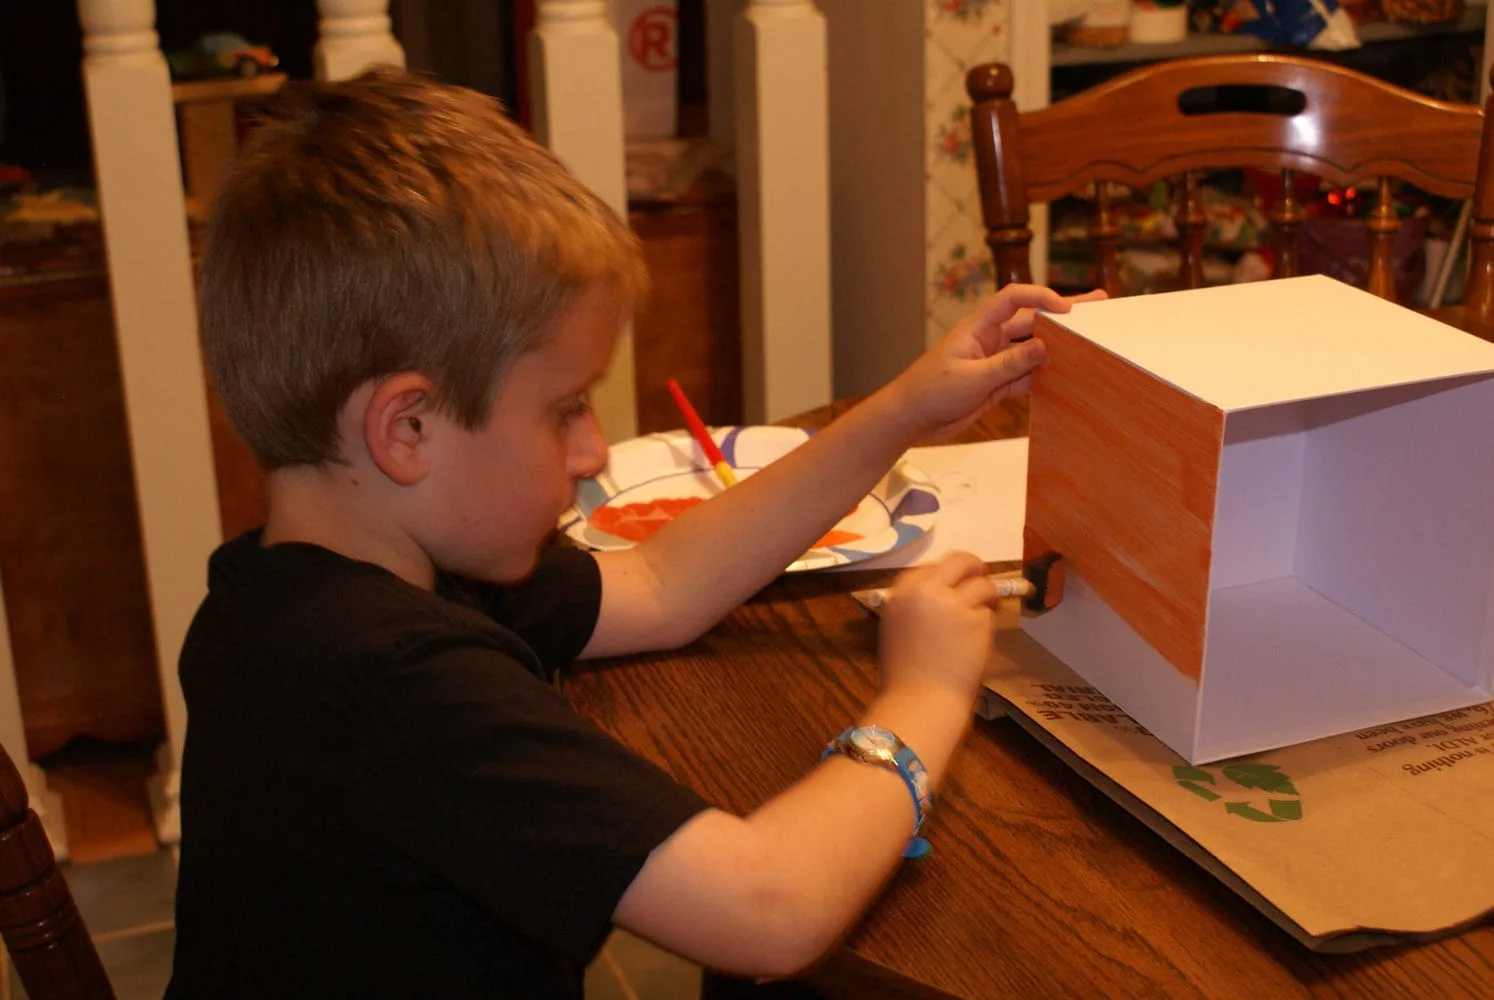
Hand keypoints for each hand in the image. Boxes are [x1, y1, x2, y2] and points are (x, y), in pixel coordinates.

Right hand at [876, 551, 1001, 703]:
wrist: (919, 701)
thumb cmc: (903, 674)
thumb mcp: (897, 628)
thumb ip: (917, 605)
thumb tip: (944, 593)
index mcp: (901, 592)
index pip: (930, 567)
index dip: (946, 575)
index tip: (953, 585)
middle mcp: (926, 590)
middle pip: (960, 560)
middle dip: (974, 568)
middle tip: (981, 580)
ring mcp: (953, 603)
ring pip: (982, 585)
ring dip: (986, 597)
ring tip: (981, 617)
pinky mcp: (977, 620)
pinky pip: (988, 613)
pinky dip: (985, 625)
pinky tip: (976, 644)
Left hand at [885, 285, 1106, 439]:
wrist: (910, 418)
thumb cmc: (930, 391)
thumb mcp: (972, 378)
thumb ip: (1009, 364)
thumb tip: (1045, 347)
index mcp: (978, 326)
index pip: (1014, 299)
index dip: (1042, 297)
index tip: (1068, 308)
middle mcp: (989, 339)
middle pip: (1031, 321)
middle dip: (1062, 315)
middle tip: (1097, 304)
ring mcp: (994, 361)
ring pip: (1032, 349)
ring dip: (1058, 346)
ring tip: (1091, 341)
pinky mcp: (996, 383)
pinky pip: (1026, 375)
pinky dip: (1045, 375)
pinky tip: (1068, 375)